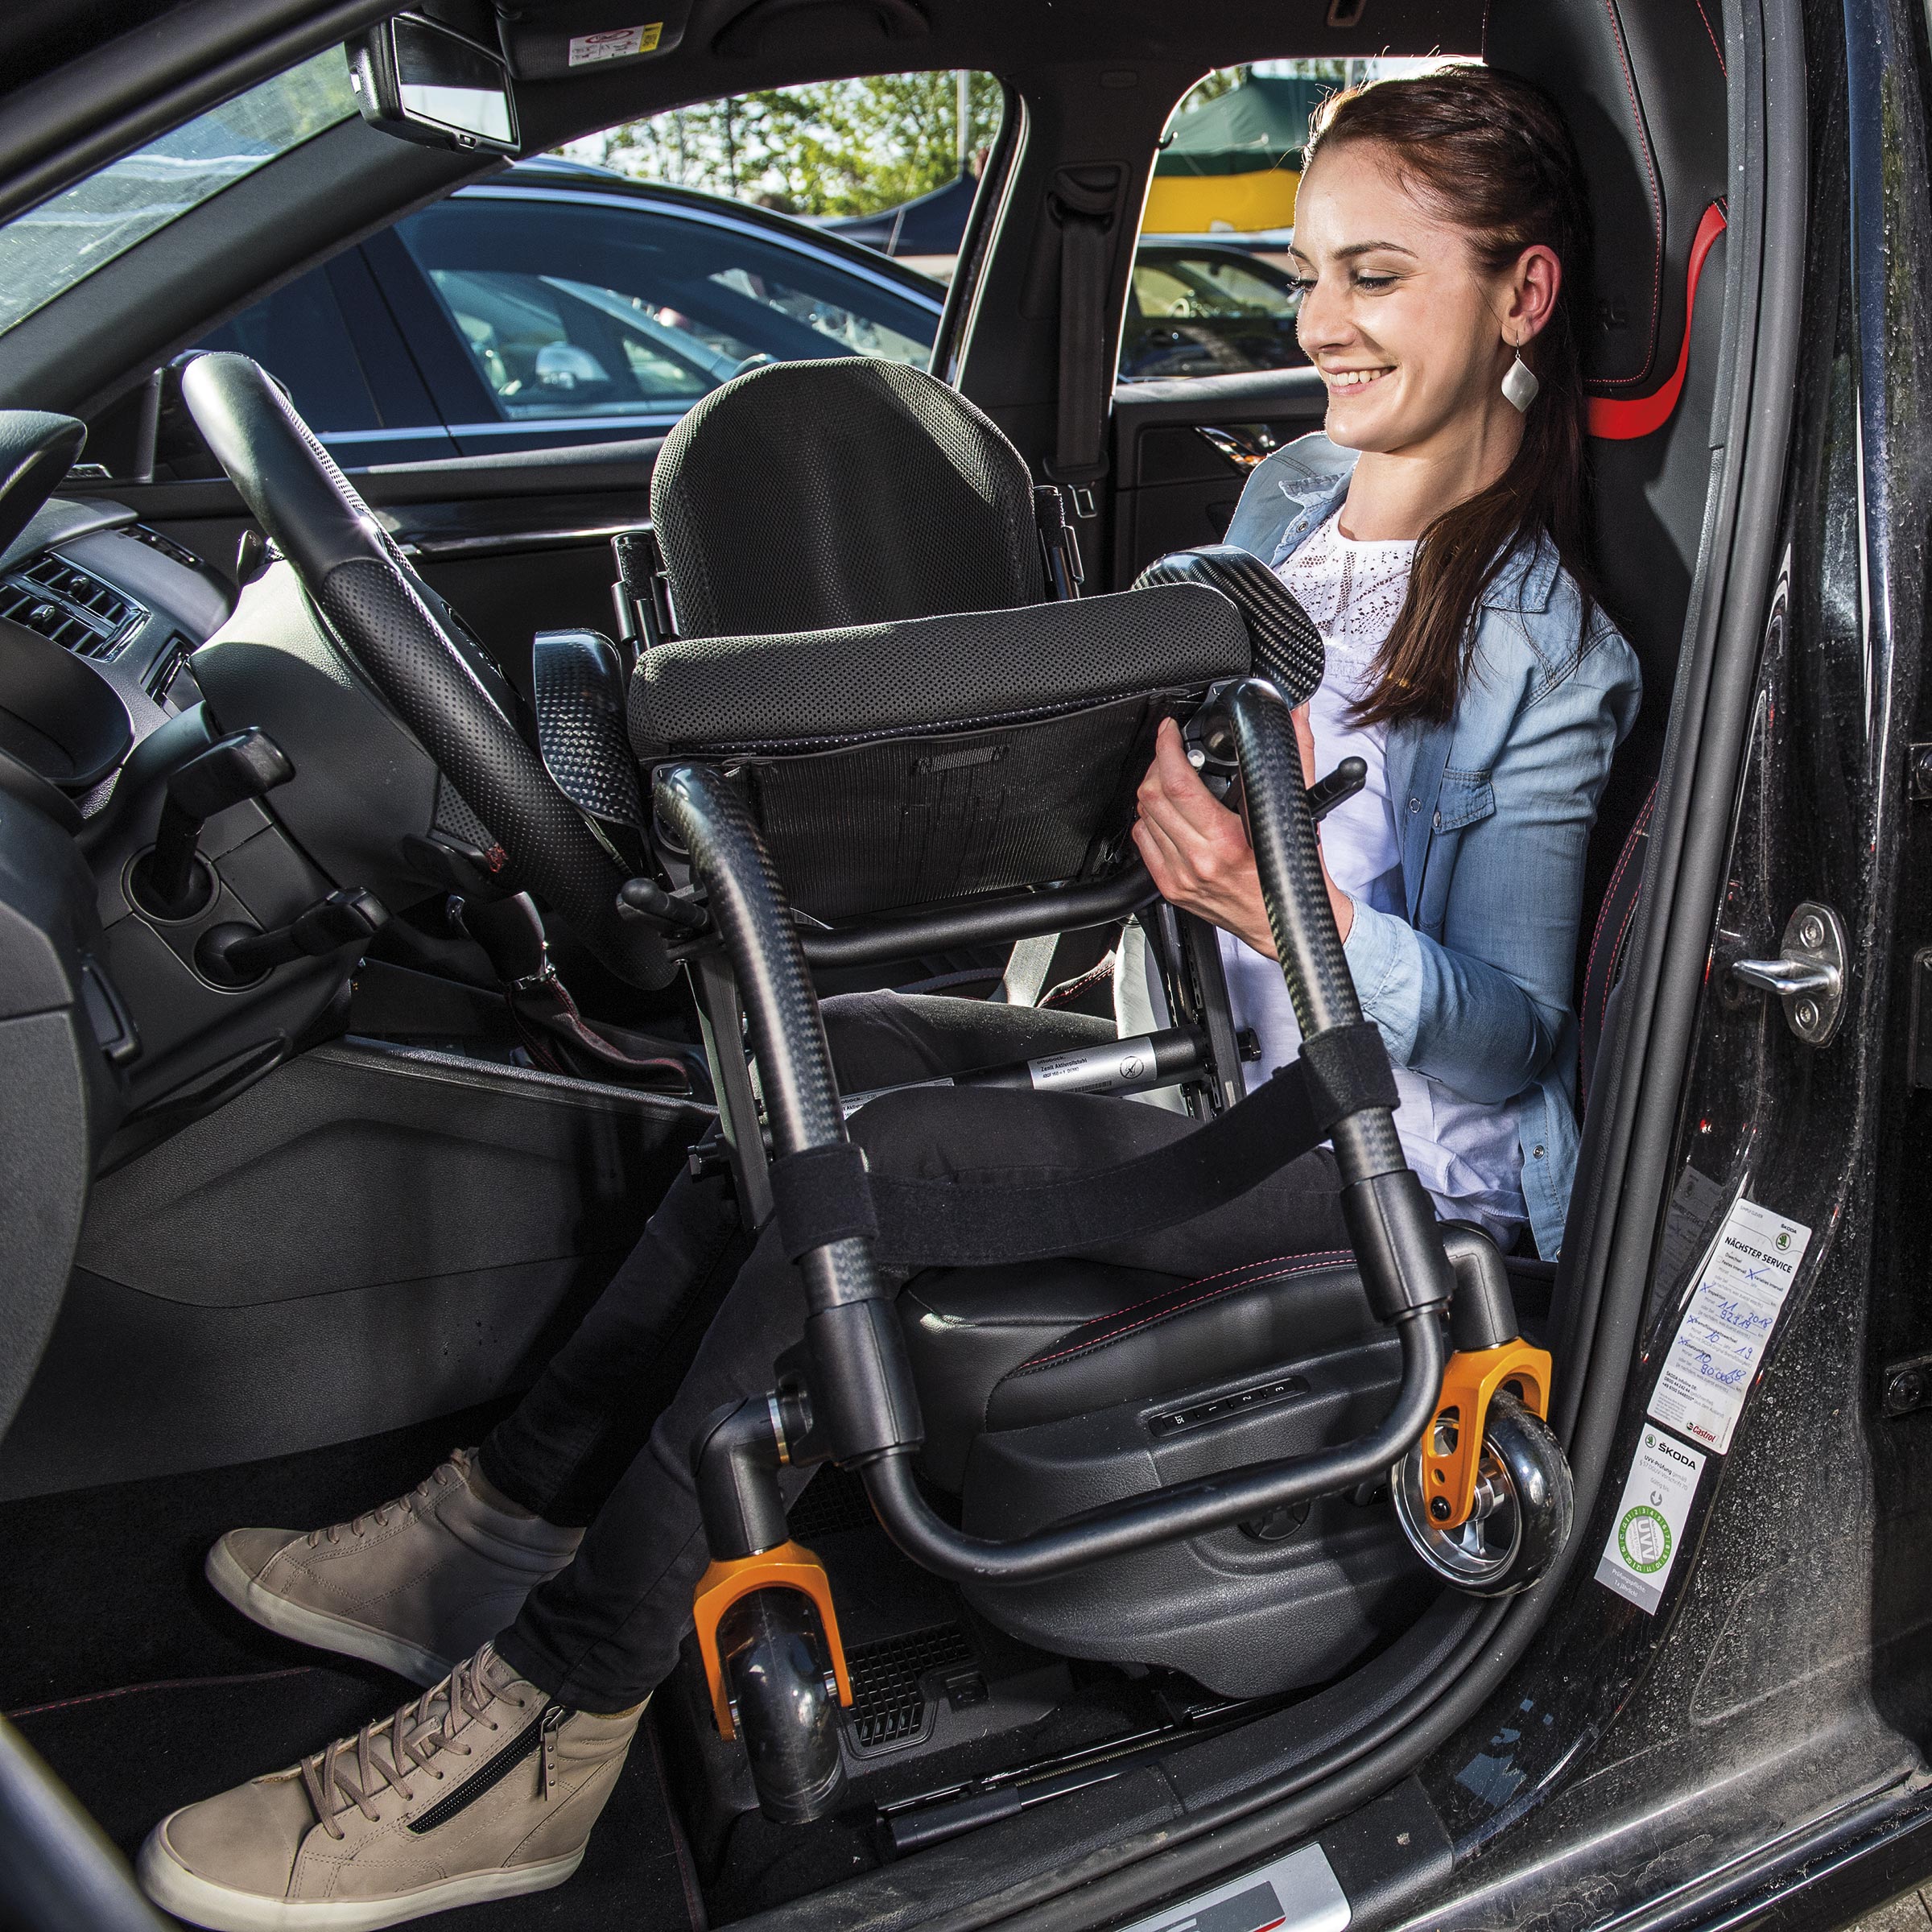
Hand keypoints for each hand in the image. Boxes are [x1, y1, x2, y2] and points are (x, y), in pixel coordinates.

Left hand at [1132, 718, 1275, 954]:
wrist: (1286, 925)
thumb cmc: (1294, 874)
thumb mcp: (1301, 810)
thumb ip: (1297, 755)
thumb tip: (1295, 715)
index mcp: (1227, 842)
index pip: (1178, 784)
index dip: (1167, 748)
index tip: (1170, 731)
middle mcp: (1198, 861)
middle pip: (1152, 796)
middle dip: (1157, 764)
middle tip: (1171, 752)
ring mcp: (1180, 877)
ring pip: (1143, 817)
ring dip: (1152, 791)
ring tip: (1170, 778)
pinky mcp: (1171, 888)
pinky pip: (1143, 842)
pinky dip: (1149, 820)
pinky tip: (1167, 812)